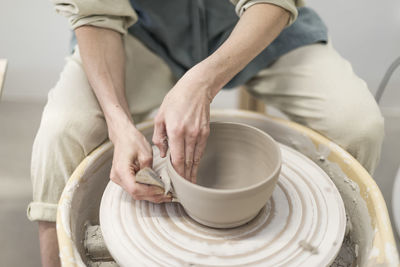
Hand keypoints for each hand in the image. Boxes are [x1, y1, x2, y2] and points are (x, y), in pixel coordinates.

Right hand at [109, 123, 171, 202]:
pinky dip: (146, 190)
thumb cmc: (133, 141)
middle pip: (136, 194)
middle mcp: (117, 177)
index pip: (135, 188)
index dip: (150, 192)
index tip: (163, 190)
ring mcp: (118, 179)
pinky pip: (135, 189)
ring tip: (165, 193)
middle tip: (168, 195)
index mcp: (121, 170)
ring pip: (136, 193)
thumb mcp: (146, 154)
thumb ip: (150, 171)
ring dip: (151, 195)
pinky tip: (157, 189)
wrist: (123, 135)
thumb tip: (157, 184)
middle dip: (153, 196)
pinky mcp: (123, 179)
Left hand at [152, 66, 211, 182]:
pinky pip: (200, 151)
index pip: (177, 159)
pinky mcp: (206, 132)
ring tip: (189, 185)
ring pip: (195, 159)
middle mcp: (189, 134)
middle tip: (182, 191)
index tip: (174, 184)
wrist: (197, 88)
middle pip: (187, 162)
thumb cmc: (176, 100)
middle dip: (185, 178)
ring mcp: (200, 134)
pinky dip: (197, 161)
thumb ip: (159, 136)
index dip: (176, 174)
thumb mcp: (160, 116)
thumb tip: (161, 154)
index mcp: (176, 131)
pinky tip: (194, 169)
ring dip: (192, 172)